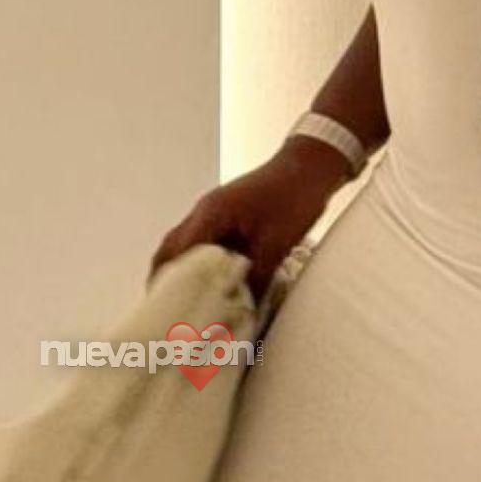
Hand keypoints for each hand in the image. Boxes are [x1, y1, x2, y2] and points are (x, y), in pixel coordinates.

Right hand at [148, 138, 350, 300]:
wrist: (313, 164)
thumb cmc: (294, 197)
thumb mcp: (276, 245)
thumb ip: (255, 281)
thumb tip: (243, 317)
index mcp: (210, 215)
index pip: (174, 258)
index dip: (168, 289)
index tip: (167, 315)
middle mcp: (205, 212)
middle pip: (171, 251)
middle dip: (167, 283)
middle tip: (170, 314)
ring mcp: (215, 211)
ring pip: (187, 246)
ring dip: (184, 273)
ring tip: (190, 305)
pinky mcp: (229, 214)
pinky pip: (205, 242)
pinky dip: (203, 264)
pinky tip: (215, 285)